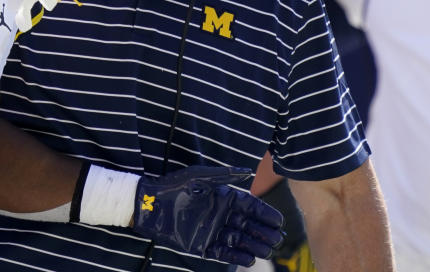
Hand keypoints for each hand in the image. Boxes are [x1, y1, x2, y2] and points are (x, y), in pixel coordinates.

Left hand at [132, 165, 284, 265]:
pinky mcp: (203, 245)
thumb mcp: (199, 177)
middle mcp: (221, 215)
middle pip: (249, 225)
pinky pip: (224, 252)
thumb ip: (223, 175)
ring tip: (267, 249)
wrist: (150, 204)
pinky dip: (237, 256)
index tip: (279, 221)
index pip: (250, 207)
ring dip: (254, 245)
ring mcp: (213, 231)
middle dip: (264, 232)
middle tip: (276, 238)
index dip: (265, 214)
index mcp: (223, 198)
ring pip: (240, 240)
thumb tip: (248, 171)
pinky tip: (249, 258)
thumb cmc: (173, 186)